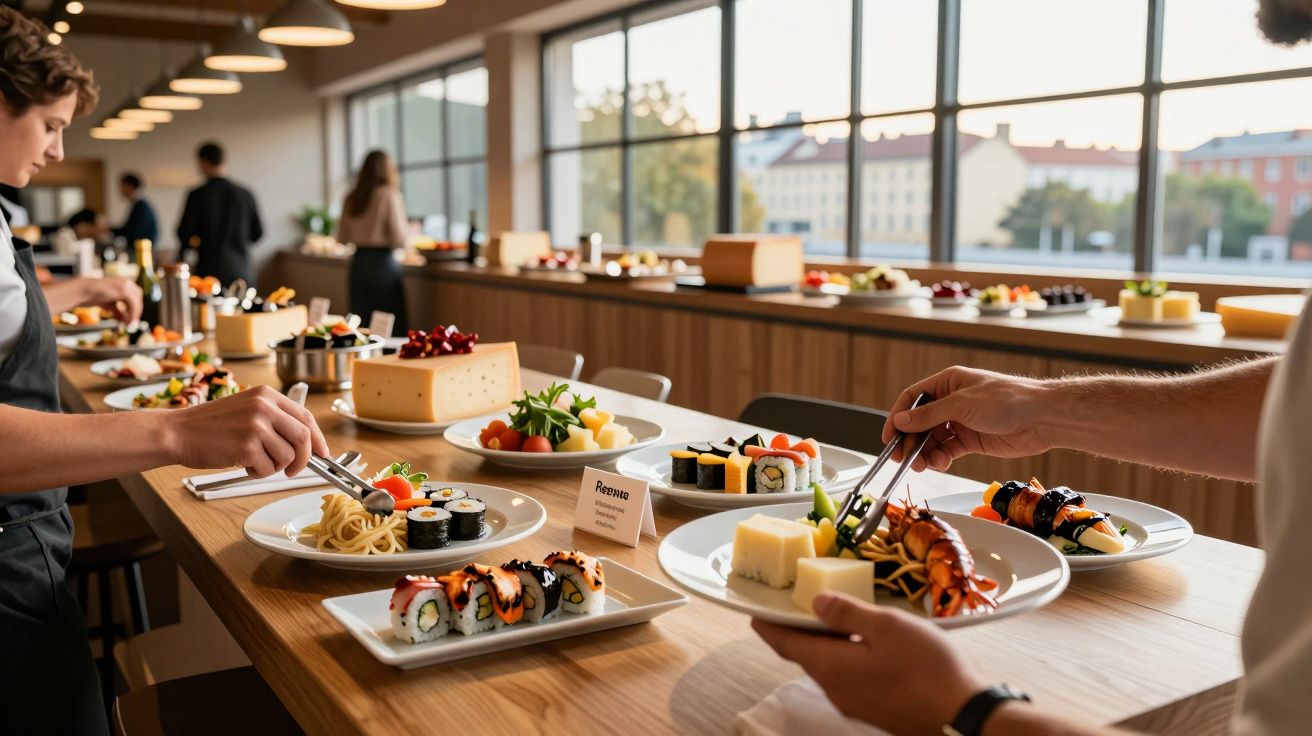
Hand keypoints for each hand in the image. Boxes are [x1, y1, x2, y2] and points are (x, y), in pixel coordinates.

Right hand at [80, 276, 142, 323]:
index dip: (135, 308)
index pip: (135, 295)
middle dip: (136, 312)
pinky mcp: (124, 290)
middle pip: (138, 298)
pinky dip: (133, 314)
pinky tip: (128, 321)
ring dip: (134, 314)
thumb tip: (125, 320)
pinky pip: (133, 304)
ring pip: (137, 302)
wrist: (82, 291)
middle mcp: (126, 282)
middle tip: (132, 323)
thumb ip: (118, 311)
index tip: (133, 318)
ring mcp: (126, 285)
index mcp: (123, 283)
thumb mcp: (109, 304)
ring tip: (129, 324)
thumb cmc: (92, 296)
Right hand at [162, 386, 329, 477]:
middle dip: (303, 459)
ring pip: (287, 457)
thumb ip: (274, 419)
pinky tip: (241, 463)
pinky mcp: (247, 446)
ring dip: (274, 467)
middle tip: (293, 470)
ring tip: (252, 460)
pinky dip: (258, 472)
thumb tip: (306, 443)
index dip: (317, 438)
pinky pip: (268, 469)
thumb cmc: (210, 426)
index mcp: (266, 395)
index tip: (322, 453)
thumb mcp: (246, 409)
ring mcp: (256, 426)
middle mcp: (264, 407)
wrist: (177, 432)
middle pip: (303, 438)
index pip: (305, 416)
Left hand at [752, 593, 984, 735]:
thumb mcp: (886, 626)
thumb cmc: (926, 668)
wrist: (962, 717)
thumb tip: (816, 604)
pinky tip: (861, 644)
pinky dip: (844, 657)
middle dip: (797, 632)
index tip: (755, 612)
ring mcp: (855, 703)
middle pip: (806, 656)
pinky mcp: (875, 710)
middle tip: (794, 607)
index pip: (786, 644)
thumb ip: (848, 613)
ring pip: (828, 668)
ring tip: (829, 619)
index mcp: (830, 666)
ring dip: (823, 644)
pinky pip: (848, 678)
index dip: (768, 626)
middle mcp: (835, 689)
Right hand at [880, 366, 1053, 472]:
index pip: (913, 399)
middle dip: (911, 441)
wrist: (1041, 418)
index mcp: (948, 383)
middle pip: (920, 422)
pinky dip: (941, 458)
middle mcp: (952, 402)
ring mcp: (961, 421)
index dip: (898, 417)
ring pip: (933, 439)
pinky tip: (941, 463)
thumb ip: (929, 415)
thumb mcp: (961, 405)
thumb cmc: (1007, 400)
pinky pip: (948, 450)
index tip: (889, 436)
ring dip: (925, 452)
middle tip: (903, 458)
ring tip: (924, 465)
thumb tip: (901, 421)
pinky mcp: (972, 440)